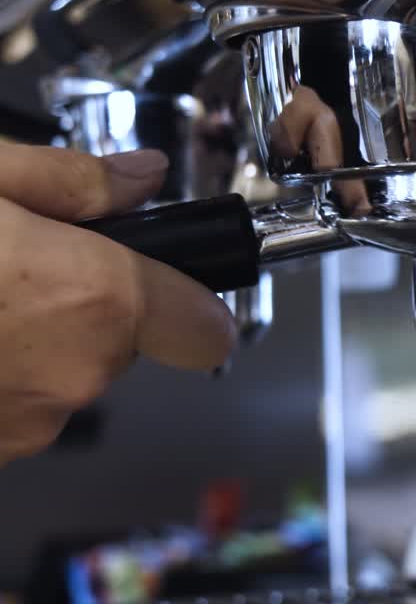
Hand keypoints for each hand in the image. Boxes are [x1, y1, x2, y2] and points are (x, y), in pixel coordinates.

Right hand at [0, 144, 235, 465]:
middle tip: (18, 266)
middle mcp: (74, 375)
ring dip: (30, 342)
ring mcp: (26, 426)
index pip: (207, 326)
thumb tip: (141, 177)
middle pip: (123, 343)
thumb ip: (71, 180)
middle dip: (80, 305)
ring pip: (63, 377)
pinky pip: (14, 407)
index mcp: (93, 299)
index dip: (192, 301)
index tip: (173, 283)